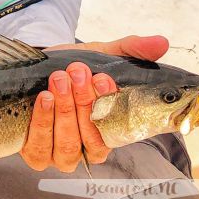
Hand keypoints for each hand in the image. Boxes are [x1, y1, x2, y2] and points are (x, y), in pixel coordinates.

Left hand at [19, 34, 169, 172]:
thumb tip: (161, 42)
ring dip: (64, 110)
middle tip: (77, 71)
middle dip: (84, 101)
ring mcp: (63, 155)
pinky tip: (44, 99)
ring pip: (68, 144)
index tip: (103, 77)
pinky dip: (43, 121)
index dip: (111, 104)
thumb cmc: (72, 68)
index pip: (119, 128)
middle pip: (92, 137)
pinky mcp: (37, 155)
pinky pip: (40, 147)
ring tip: (59, 80)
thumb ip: (131, 50)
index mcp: (112, 130)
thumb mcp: (102, 55)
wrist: (37, 70)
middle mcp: (90, 148)